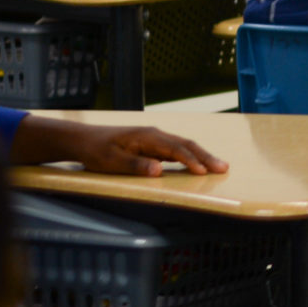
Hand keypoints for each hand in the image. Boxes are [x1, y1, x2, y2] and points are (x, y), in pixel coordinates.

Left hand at [18, 116, 226, 176]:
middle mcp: (155, 134)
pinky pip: (175, 149)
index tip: (204, 171)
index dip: (191, 160)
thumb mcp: (112, 162)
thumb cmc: (96, 151)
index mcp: (147, 137)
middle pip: (185, 144)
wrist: (83, 139)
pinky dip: (190, 156)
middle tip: (224, 168)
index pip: (175, 149)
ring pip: (183, 146)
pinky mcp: (152, 144)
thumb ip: (136, 165)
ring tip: (218, 166)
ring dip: (201, 155)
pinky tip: (197, 164)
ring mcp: (154, 138)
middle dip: (205, 156)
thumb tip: (159, 170)